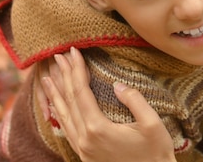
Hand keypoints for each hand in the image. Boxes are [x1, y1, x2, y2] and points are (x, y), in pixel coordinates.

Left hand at [38, 47, 176, 161]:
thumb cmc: (156, 155)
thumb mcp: (152, 125)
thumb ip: (135, 101)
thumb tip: (118, 85)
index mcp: (98, 129)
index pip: (81, 91)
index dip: (76, 69)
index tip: (73, 51)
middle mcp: (85, 139)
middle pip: (69, 100)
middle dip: (63, 76)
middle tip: (57, 56)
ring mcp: (82, 149)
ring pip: (63, 115)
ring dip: (55, 94)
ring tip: (47, 77)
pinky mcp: (84, 155)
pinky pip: (66, 129)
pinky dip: (59, 113)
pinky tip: (56, 106)